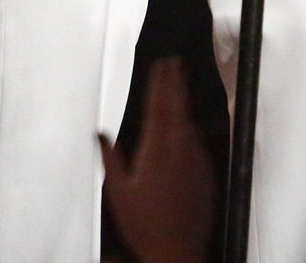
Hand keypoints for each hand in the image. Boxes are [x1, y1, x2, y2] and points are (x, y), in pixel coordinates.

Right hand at [101, 55, 215, 262]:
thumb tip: (100, 134)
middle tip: (175, 62)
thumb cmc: (145, 225)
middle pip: (177, 107)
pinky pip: (196, 141)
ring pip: (188, 122)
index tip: (160, 64)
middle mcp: (179, 149)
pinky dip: (190, 126)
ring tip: (180, 84)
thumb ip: (110, 159)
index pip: (158, 107)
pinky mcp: (205, 171)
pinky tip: (186, 125)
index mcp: (156, 150)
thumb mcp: (118, 193)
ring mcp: (195, 159)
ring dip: (183, 101)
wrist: (177, 250)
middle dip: (175, 82)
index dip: (159, 82)